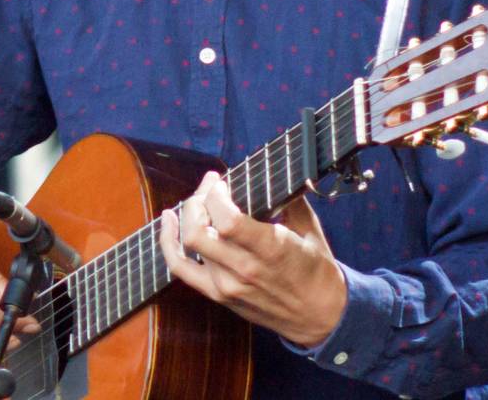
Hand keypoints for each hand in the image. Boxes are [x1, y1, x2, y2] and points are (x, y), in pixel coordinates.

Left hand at [160, 171, 346, 347]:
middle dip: (197, 199)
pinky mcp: (218, 295)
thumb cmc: (317, 270)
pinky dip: (169, 242)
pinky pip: (181, 269)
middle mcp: (243, 269)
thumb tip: (274, 170)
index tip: (220, 180)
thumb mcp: (310, 228)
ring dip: (189, 214)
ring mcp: (227, 285)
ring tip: (199, 199)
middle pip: (198, 230)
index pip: (227, 219)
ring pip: (188, 244)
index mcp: (270, 249)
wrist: (319, 318)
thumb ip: (290, 197)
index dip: (215, 194)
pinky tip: (168, 220)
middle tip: (210, 185)